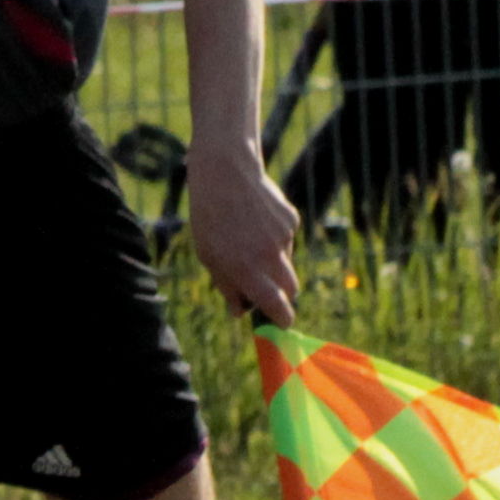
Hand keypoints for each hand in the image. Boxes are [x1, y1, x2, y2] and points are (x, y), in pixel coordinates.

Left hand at [187, 140, 300, 324]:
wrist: (225, 175)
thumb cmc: (210, 220)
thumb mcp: (208, 256)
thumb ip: (227, 286)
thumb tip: (240, 312)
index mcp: (246, 269)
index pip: (275, 303)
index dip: (283, 317)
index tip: (284, 324)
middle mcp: (269, 256)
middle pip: (291, 288)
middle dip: (284, 294)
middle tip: (269, 290)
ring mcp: (284, 237)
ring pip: (288, 262)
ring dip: (275, 263)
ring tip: (249, 242)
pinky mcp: (292, 220)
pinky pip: (287, 239)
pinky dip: (275, 238)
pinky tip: (257, 221)